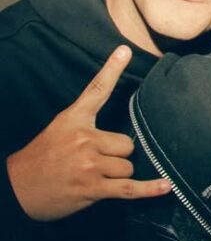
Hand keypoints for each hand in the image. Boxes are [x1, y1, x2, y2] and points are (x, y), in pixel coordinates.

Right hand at [6, 46, 171, 220]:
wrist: (15, 190)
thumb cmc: (42, 158)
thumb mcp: (60, 129)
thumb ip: (86, 120)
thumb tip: (113, 115)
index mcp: (75, 121)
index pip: (97, 91)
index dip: (111, 69)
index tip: (125, 50)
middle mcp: (84, 140)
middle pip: (127, 144)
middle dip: (118, 155)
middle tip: (97, 161)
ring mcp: (89, 166)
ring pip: (127, 166)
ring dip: (118, 174)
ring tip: (95, 176)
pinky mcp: (92, 188)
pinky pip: (128, 188)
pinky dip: (149, 189)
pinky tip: (166, 187)